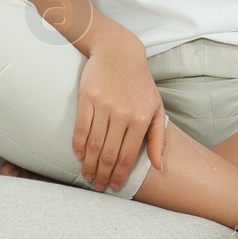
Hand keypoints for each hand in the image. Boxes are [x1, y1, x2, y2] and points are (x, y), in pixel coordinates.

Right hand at [73, 32, 166, 191]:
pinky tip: (79, 156)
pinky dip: (78, 145)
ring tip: (87, 175)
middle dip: (103, 175)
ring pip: (94, 144)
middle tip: (98, 185)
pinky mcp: (87, 97)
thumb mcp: (156, 108)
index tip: (114, 186)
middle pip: (109, 154)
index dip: (120, 176)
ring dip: (89, 165)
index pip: (128, 156)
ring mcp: (104, 105)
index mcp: (141, 118)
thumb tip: (158, 165)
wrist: (119, 52)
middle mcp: (123, 113)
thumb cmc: (139, 83)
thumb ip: (158, 138)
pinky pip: (81, 128)